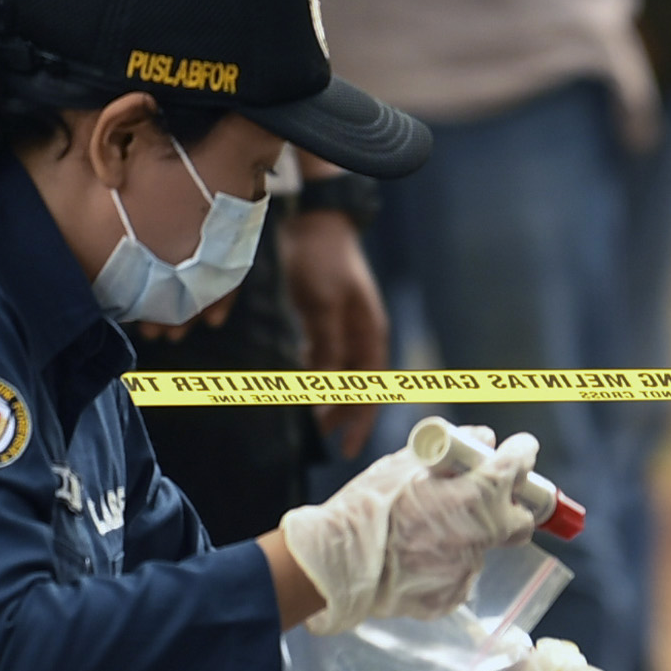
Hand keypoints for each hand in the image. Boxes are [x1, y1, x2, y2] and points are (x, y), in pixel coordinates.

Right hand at [277, 420, 549, 634]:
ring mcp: (468, 569)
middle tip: (488, 498)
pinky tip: (412, 558)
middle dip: (511, 508)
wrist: (338, 564)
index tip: (520, 450)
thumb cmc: (366, 510)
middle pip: (520, 522)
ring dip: (464, 536)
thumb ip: (452, 451)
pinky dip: (442, 564)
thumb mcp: (405, 465)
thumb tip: (483, 439)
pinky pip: (457, 574)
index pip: (517, 469)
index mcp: (475, 496)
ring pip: (479, 548)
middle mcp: (481, 535)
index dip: (522, 455)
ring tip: (421, 533)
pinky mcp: (452, 596)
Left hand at [283, 202, 387, 455]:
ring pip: (339, 373)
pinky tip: (300, 382)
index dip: (360, 422)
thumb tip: (322, 391)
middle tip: (321, 439)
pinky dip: (315, 374)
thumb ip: (326, 348)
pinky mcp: (326, 316)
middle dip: (342, 414)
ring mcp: (345, 324)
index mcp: (370, 334)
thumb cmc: (323, 261)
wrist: (314, 220)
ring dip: (326, 396)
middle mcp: (362, 334)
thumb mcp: (323, 306)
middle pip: (356, 386)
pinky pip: (325, 356)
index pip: (369, 390)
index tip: (347, 449)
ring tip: (310, 419)